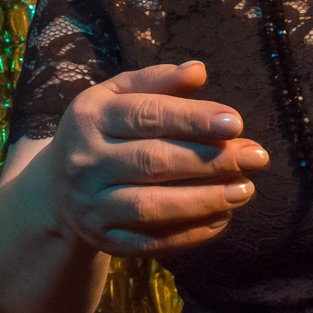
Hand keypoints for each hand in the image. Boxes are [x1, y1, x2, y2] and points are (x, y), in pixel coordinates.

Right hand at [47, 60, 267, 254]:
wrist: (56, 190)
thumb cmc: (103, 132)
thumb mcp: (117, 96)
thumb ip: (157, 82)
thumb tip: (198, 71)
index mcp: (89, 117)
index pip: (146, 116)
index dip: (192, 119)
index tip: (235, 123)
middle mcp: (85, 162)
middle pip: (154, 161)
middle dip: (210, 159)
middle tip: (256, 157)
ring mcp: (92, 205)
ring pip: (152, 206)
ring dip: (204, 200)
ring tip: (246, 190)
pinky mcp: (105, 240)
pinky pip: (151, 242)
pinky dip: (190, 233)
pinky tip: (223, 218)